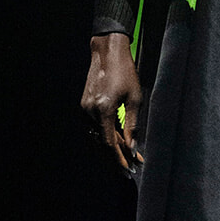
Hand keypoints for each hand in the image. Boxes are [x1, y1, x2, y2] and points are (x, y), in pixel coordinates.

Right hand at [81, 33, 142, 171]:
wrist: (107, 52)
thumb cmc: (125, 72)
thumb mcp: (135, 98)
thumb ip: (132, 125)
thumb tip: (132, 147)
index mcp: (104, 109)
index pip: (109, 143)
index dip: (119, 158)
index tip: (129, 168)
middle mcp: (90, 111)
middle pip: (101, 143)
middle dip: (117, 156)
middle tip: (132, 165)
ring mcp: (85, 108)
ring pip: (97, 136)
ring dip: (111, 147)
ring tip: (128, 156)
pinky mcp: (84, 105)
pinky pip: (94, 127)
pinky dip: (104, 135)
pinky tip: (116, 141)